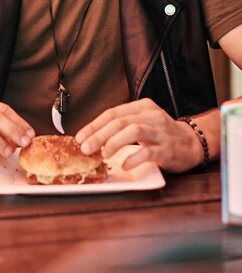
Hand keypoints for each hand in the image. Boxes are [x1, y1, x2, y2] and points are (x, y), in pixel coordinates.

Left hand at [75, 98, 203, 172]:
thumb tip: (92, 138)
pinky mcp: (168, 148)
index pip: (112, 112)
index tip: (79, 137)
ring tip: (104, 154)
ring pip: (134, 131)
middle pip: (120, 121)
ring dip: (115, 142)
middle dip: (99, 134)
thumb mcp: (142, 123)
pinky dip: (134, 158)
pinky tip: (125, 165)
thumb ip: (122, 127)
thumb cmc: (161, 135)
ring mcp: (161, 131)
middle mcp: (151, 115)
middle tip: (85, 148)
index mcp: (141, 107)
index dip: (94, 125)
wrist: (193, 143)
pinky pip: (149, 151)